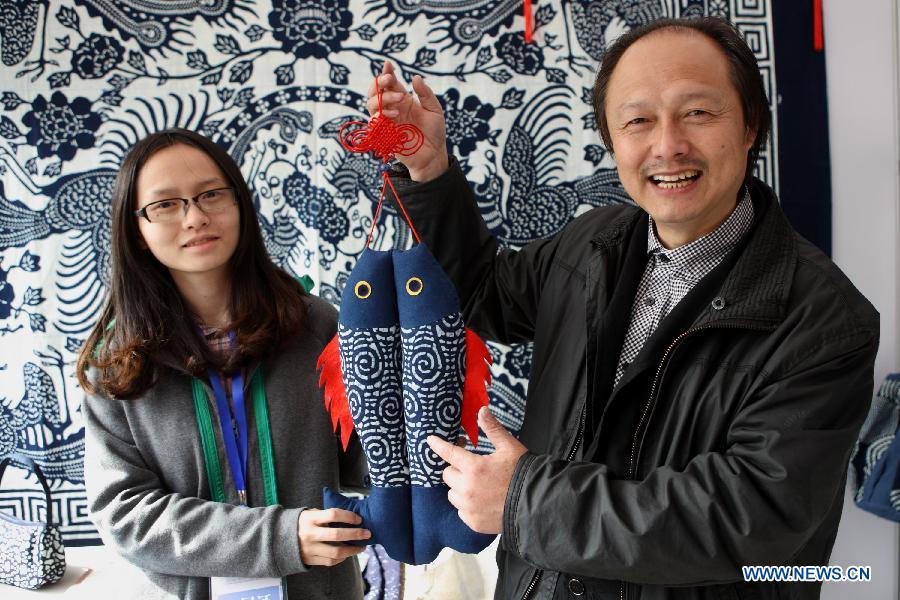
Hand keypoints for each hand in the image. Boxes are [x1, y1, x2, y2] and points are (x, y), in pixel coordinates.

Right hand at [297, 508, 369, 566]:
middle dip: (355, 534)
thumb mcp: (310, 513)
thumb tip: (349, 516)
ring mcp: (310, 548)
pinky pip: (330, 561)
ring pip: (335, 552)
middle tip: (367, 533)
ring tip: (361, 547)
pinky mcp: (310, 560)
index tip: (359, 519)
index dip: (348, 516)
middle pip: (337, 534)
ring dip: (352, 550)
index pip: (333, 514)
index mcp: (310, 519)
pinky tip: (348, 553)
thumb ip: (326, 515)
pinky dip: (342, 558)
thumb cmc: (301, 523)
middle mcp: (310, 534)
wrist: (279, 539)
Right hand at [367, 61, 448, 181]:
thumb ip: (425, 94)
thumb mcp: (435, 110)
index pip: (390, 83)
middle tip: (390, 80)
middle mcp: (392, 108)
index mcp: (403, 100)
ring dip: (383, 98)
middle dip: (380, 83)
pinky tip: (395, 114)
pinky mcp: (384, 134)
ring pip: (372, 104)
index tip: (388, 65)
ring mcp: (387, 121)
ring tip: (399, 100)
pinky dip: (381, 115)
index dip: (386, 73)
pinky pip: (374, 121)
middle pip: (375, 91)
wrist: (433, 155)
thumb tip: (415, 77)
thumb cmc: (434, 133)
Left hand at [427, 407, 527, 533]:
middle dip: (457, 469)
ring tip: (478, 486)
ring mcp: (469, 507)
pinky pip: (460, 510)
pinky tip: (482, 501)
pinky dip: (467, 505)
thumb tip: (482, 410)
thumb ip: (492, 429)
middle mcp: (467, 488)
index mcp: (474, 467)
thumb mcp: (509, 447)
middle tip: (472, 468)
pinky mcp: (472, 521)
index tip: (430, 440)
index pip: (448, 453)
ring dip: (460, 488)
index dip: (438, 445)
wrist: (537, 503)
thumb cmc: (522, 472)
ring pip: (452, 494)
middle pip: (448, 474)